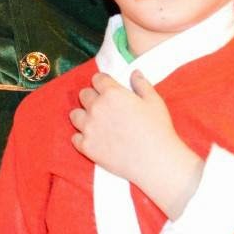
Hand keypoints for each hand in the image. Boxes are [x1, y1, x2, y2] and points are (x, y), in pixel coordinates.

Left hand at [69, 71, 202, 218]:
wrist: (156, 161)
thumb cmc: (158, 129)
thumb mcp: (154, 101)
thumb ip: (141, 84)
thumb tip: (134, 73)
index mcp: (112, 93)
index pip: (97, 78)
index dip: (103, 82)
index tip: (107, 89)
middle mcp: (96, 107)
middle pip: (84, 94)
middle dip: (92, 97)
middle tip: (104, 107)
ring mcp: (89, 128)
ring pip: (75, 114)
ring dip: (83, 116)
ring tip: (96, 122)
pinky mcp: (86, 146)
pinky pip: (75, 137)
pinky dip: (82, 138)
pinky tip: (94, 139)